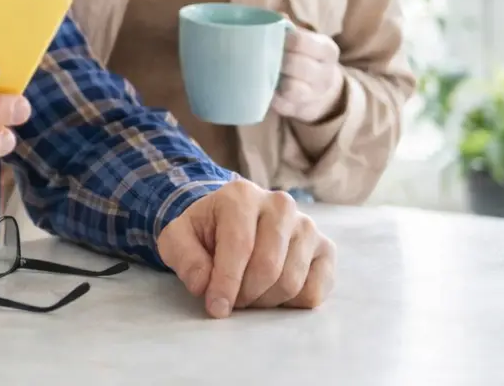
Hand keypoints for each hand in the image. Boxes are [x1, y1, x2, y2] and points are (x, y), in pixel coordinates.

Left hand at [157, 180, 335, 316]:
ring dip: (265, 301)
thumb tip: (202, 284)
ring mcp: (307, 226)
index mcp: (242, 195)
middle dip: (245, 294)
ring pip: (292, 282)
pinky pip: (315, 291)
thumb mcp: (178, 238)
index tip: (215, 308)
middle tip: (231, 300)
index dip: (226, 283)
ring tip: (248, 292)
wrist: (231, 222)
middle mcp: (281, 204)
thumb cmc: (205, 232)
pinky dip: (290, 303)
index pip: (240, 245)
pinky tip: (272, 291)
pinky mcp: (325, 249)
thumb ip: (184, 257)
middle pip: (269, 267)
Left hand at [271, 21, 344, 122]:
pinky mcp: (299, 110)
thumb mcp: (308, 40)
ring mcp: (314, 95)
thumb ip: (290, 28)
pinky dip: (269, 96)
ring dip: (273, 79)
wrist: (322, 90)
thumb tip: (277, 16)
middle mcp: (325, 74)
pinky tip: (262, 86)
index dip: (281, 39)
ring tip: (262, 70)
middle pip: (294, 64)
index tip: (268, 36)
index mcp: (327, 50)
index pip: (301, 41)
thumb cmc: (306, 57)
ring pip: (290, 88)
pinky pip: (281, 104)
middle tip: (260, 54)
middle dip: (275, 59)